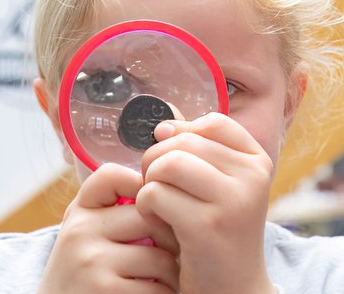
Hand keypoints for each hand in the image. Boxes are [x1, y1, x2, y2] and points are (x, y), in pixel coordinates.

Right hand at [37, 163, 179, 293]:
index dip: (140, 186)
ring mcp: (91, 262)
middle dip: (168, 238)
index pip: (112, 175)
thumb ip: (112, 207)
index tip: (147, 209)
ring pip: (162, 257)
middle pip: (151, 218)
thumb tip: (162, 191)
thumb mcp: (86, 231)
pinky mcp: (106, 293)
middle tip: (166, 252)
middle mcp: (81, 231)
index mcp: (80, 211)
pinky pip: (159, 289)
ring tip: (158, 278)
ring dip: (169, 273)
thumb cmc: (84, 270)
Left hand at [136, 113, 275, 293]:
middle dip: (156, 158)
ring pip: (167, 164)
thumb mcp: (217, 182)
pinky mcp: (207, 226)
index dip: (183, 131)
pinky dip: (145, 205)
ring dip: (149, 180)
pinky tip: (157, 220)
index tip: (170, 151)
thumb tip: (163, 127)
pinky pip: (155, 194)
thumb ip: (195, 149)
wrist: (232, 283)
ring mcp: (233, 201)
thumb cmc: (217, 225)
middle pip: (183, 142)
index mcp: (256, 160)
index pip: (214, 123)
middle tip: (154, 181)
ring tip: (155, 199)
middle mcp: (252, 176)